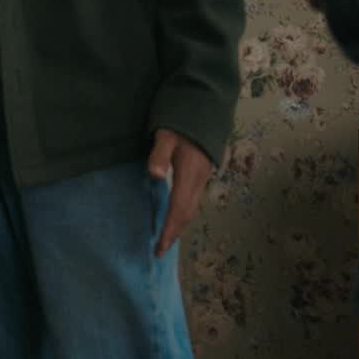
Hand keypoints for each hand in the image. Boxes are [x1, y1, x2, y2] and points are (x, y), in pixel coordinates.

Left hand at [148, 129, 211, 257]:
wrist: (205, 108)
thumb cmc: (181, 121)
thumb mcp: (166, 134)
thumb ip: (159, 154)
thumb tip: (153, 175)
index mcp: (189, 173)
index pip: (179, 208)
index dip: (169, 229)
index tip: (160, 247)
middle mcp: (199, 179)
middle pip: (187, 213)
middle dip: (174, 232)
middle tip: (160, 250)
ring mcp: (202, 177)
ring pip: (191, 208)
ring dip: (179, 225)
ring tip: (166, 239)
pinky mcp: (201, 173)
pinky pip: (191, 200)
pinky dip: (182, 213)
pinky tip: (174, 216)